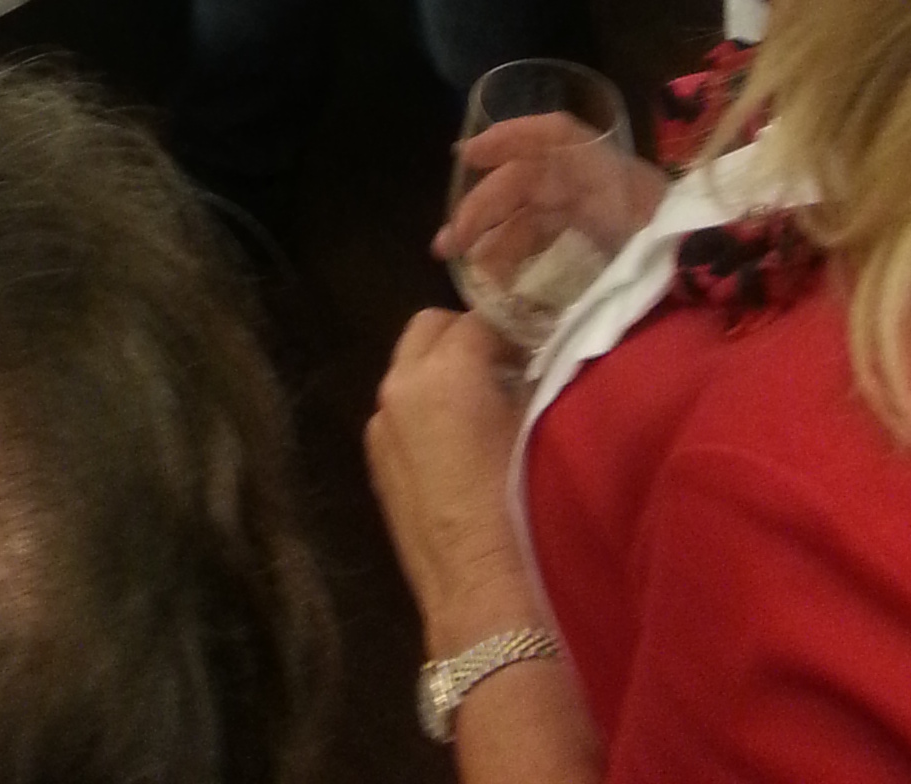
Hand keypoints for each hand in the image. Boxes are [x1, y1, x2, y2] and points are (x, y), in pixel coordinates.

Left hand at [366, 309, 536, 646]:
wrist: (478, 591)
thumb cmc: (520, 504)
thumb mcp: (535, 426)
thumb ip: (525, 379)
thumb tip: (526, 362)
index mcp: (445, 369)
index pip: (480, 319)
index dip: (511, 330)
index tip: (534, 349)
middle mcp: (401, 384)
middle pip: (429, 328)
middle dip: (464, 337)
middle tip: (503, 366)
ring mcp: (380, 422)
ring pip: (409, 367)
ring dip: (440, 371)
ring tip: (481, 404)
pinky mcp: (375, 460)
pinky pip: (400, 409)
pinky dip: (424, 407)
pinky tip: (457, 444)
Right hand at [439, 113, 665, 273]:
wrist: (716, 273)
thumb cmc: (681, 256)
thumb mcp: (646, 250)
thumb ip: (600, 271)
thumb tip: (545, 293)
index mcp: (608, 172)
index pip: (554, 136)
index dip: (508, 137)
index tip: (465, 156)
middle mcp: (596, 182)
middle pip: (529, 180)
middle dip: (483, 206)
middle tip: (447, 243)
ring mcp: (595, 210)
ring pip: (531, 211)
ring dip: (495, 233)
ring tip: (466, 267)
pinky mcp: (597, 237)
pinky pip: (548, 232)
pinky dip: (519, 248)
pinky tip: (498, 274)